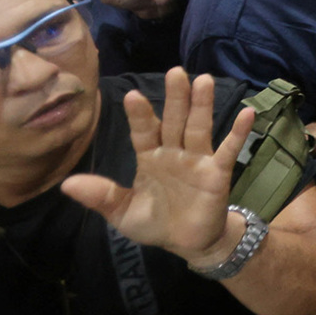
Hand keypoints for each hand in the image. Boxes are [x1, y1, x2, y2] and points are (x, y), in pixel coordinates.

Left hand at [59, 68, 256, 266]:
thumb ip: (101, 196)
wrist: (188, 242)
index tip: (131, 96)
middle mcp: (174, 152)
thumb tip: (67, 184)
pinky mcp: (218, 172)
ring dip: (202, 105)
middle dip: (174, 97)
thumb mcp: (123, 213)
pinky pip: (229, 149)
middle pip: (174, 121)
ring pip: (199, 128)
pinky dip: (239, 132)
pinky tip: (248, 113)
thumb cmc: (155, 222)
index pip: (144, 132)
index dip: (139, 115)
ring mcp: (198, 159)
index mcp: (150, 158)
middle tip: (175, 71)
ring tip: (203, 81)